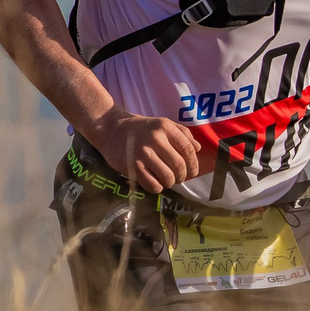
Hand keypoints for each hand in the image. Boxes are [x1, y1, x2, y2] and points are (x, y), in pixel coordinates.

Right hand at [90, 110, 206, 191]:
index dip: (194, 164)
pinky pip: (152, 184)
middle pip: (179, 165)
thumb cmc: (140, 128)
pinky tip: (156, 184)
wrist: (111, 128)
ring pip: (168, 176)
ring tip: (168, 181)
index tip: (193, 172)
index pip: (188, 149)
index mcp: (165, 127)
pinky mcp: (133, 165)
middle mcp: (155, 139)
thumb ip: (182, 133)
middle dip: (183, 176)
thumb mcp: (162, 123)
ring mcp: (143, 153)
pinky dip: (158, 187)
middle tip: (179, 178)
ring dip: (171, 182)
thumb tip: (198, 148)